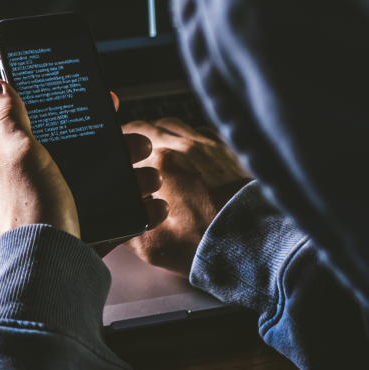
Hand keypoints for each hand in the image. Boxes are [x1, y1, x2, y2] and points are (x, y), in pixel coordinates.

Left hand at [0, 80, 166, 241]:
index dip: (78, 121)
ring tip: (152, 178)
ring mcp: (60, 218)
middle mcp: (35, 196)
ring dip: (134, 181)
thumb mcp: (19, 156)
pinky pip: (116, 222)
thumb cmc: (30, 213)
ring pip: (103, 191)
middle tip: (141, 146)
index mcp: (13, 174)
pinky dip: (137, 214)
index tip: (107, 110)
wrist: (49, 273)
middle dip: (118, 153)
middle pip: (83, 163)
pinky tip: (154, 206)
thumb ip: (10, 120)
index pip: (48, 137)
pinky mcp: (82, 242)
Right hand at [123, 117, 251, 275]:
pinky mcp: (227, 149)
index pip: (128, 138)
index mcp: (160, 164)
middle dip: (137, 135)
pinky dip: (189, 135)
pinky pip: (200, 130)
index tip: (117, 153)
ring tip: (158, 147)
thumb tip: (115, 216)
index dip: (119, 145)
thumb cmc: (205, 245)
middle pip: (150, 126)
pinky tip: (188, 151)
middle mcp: (183, 146)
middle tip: (132, 148)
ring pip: (174, 123)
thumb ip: (124, 225)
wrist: (253, 244)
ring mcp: (207, 145)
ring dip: (161, 131)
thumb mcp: (150, 246)